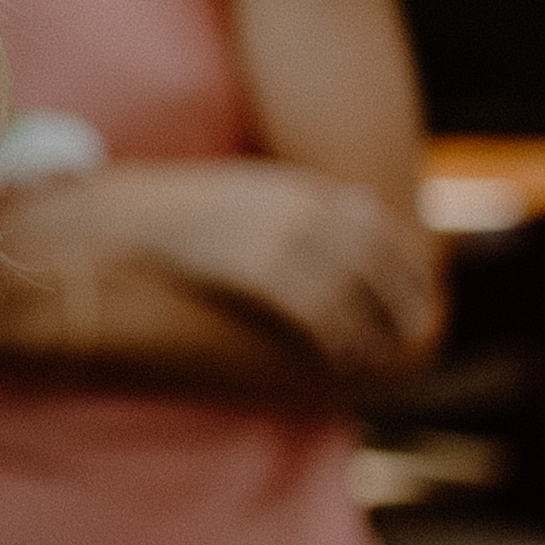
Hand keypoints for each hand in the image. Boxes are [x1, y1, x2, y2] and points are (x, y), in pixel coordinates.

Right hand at [0, 161, 443, 380]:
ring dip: (369, 328)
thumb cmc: (182, 209)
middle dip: (399, 301)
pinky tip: (339, 358)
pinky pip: (314, 313)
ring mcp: (279, 240)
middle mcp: (299, 210)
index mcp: (300, 187)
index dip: (403, 262)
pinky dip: (335, 338)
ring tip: (371, 355)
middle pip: (373, 261)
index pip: (376, 225)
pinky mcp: (257, 272)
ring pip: (349, 293)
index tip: (420, 291)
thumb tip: (364, 206)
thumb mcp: (252, 187)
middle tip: (410, 334)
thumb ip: (307, 198)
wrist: (125, 217)